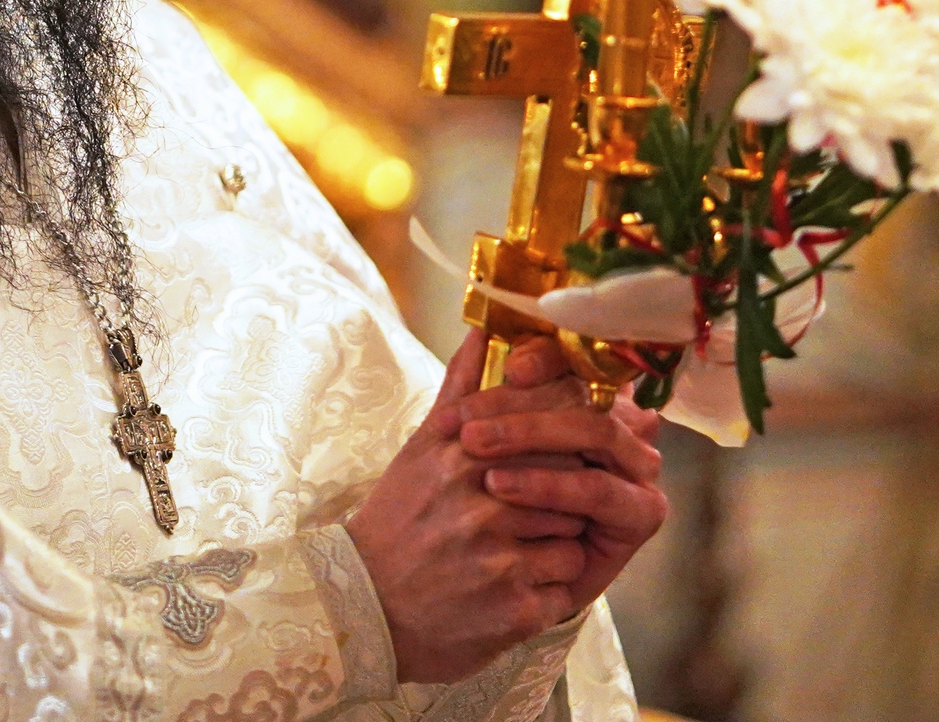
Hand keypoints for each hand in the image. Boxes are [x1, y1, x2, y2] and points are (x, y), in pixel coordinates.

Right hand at [345, 329, 629, 684]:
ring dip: (561, 538)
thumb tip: (482, 328)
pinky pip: (566, 583)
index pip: (546, 427)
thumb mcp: (420, 449)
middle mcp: (480, 503)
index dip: (566, 438)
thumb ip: (460, 390)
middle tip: (548, 500)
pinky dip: (552, 583)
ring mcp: (499, 558)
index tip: (567, 446)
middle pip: (568, 478)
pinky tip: (519, 580)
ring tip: (524, 543)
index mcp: (461, 455)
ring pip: (574, 532)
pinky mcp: (514, 609)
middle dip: (566, 489)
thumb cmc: (399, 520)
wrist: (364, 607)